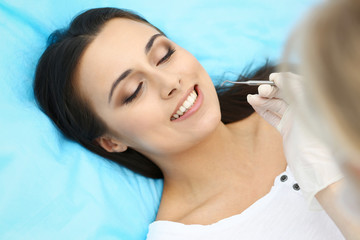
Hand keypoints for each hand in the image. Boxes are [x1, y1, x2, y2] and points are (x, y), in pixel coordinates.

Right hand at [247, 72, 342, 209]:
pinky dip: (262, 111)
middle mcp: (305, 109)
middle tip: (260, 91)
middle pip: (284, 93)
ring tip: (251, 98)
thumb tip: (281, 77)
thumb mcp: (306, 110)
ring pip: (276, 105)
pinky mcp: (287, 130)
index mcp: (313, 102)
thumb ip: (295, 91)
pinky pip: (273, 117)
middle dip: (271, 91)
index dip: (284, 79)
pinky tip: (254, 105)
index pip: (297, 83)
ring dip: (263, 100)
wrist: (315, 169)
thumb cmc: (316, 140)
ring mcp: (296, 120)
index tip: (272, 78)